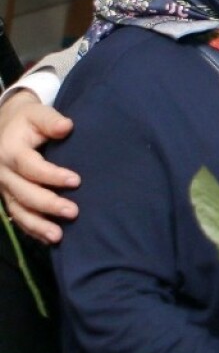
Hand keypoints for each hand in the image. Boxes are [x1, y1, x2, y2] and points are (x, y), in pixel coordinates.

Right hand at [0, 91, 77, 242]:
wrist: (4, 127)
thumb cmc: (27, 120)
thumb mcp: (37, 113)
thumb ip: (51, 120)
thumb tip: (66, 127)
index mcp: (10, 152)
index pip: (30, 167)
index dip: (52, 175)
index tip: (76, 181)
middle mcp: (2, 173)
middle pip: (24, 193)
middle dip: (48, 204)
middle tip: (73, 212)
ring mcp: (3, 188)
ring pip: (18, 210)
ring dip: (37, 225)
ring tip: (58, 237)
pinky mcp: (7, 197)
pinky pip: (17, 216)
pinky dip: (31, 229)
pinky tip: (48, 239)